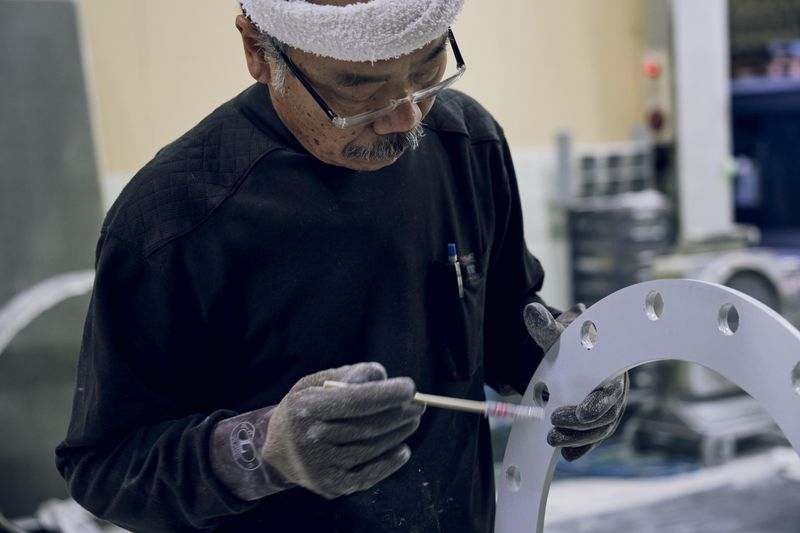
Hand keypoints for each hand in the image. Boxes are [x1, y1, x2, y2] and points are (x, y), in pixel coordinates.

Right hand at [261, 362, 422, 498]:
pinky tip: (403, 449)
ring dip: (398, 434)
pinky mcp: (330, 485)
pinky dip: (389, 463)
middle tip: (419, 405)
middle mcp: (312, 439)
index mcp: (307, 409)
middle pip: (368, 426)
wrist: (277, 451)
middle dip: (399, 413)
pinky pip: (368, 475)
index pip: (355, 401)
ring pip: (371, 448)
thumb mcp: (314, 383)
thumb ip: (348, 374)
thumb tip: (382, 375)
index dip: (386, 394)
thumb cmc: (303, 409)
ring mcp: (321, 465)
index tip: (410, 387)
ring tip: (412, 421)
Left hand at [524, 302, 628, 460]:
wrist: (569, 357)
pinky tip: (566, 455)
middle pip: (606, 416)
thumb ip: (545, 327)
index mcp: (611, 371)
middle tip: (554, 423)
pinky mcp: (597, 425)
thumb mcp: (556, 336)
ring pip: (598, 431)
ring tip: (551, 439)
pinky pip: (592, 441)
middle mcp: (615, 394)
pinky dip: (579, 449)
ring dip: (576, 439)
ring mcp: (607, 411)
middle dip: (581, 426)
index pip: (612, 393)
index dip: (598, 405)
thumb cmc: (568, 345)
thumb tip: (530, 310)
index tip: (580, 414)